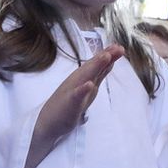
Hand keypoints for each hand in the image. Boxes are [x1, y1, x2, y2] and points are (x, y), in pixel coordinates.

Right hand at [29, 46, 120, 167]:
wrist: (48, 122)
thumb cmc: (68, 103)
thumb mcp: (88, 87)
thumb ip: (98, 73)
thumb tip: (110, 59)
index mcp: (83, 78)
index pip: (97, 65)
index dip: (108, 55)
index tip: (119, 46)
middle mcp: (78, 81)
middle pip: (93, 67)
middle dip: (105, 57)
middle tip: (117, 47)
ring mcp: (73, 91)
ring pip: (85, 77)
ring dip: (95, 66)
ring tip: (106, 56)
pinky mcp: (69, 104)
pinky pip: (76, 97)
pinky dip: (82, 90)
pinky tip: (89, 84)